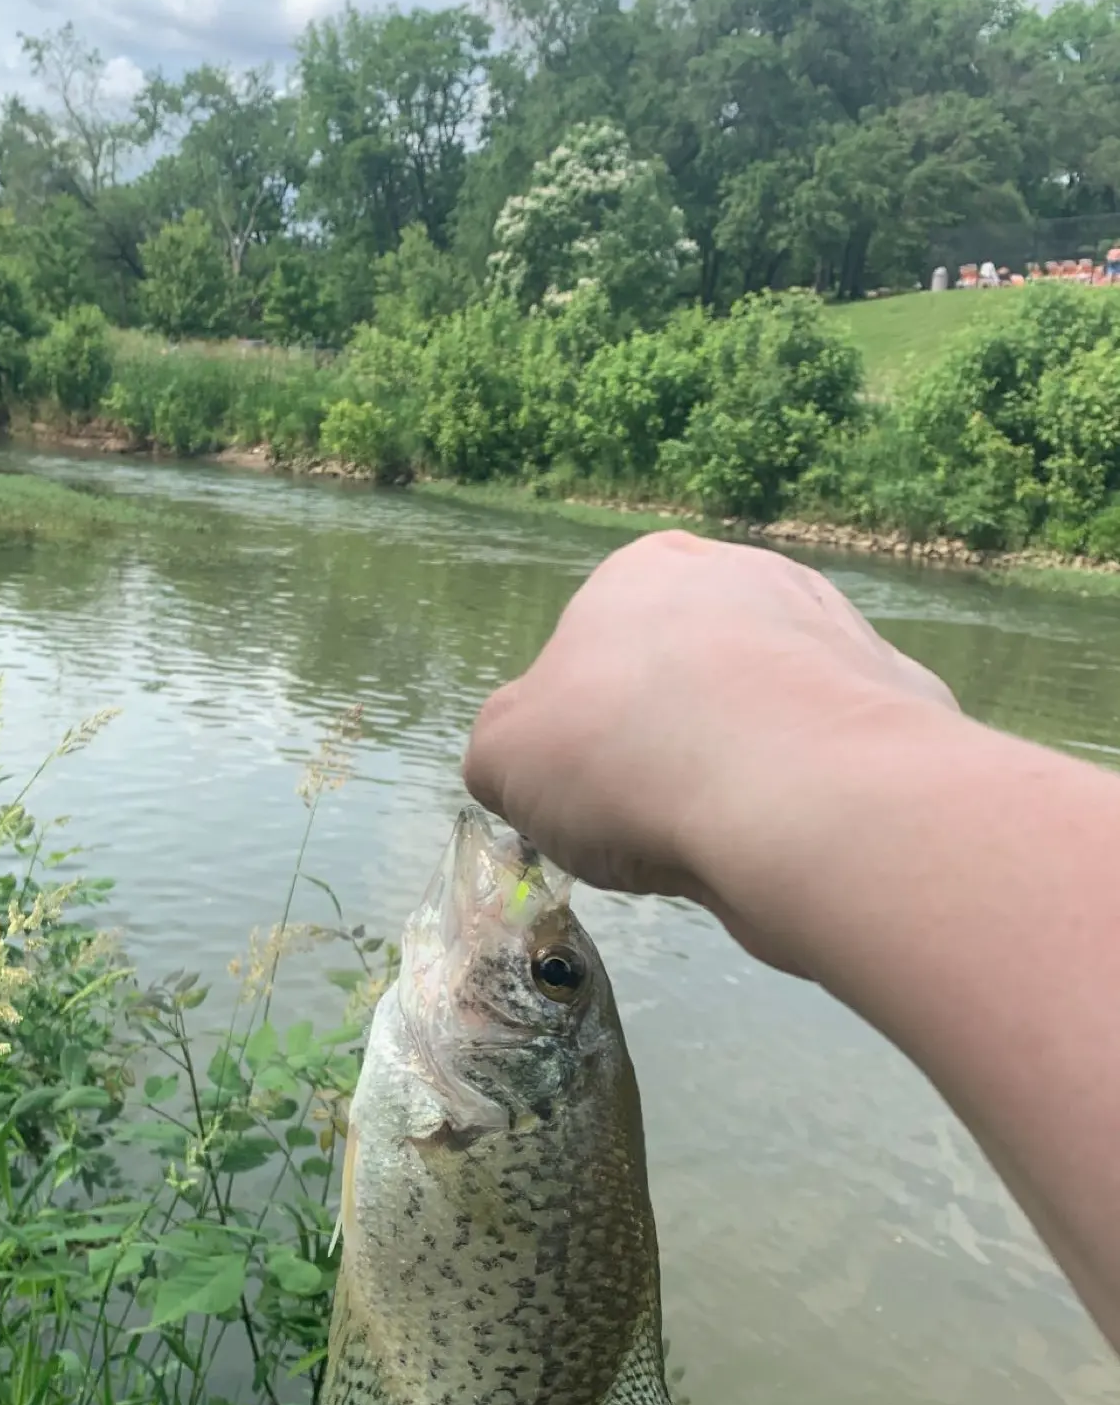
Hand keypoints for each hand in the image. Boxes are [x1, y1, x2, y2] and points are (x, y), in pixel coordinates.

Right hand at [462, 530, 959, 968]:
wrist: (803, 798)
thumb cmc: (626, 756)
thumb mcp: (504, 759)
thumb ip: (503, 752)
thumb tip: (527, 768)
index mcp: (644, 572)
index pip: (597, 642)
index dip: (584, 722)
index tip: (590, 782)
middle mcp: (746, 577)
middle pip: (688, 670)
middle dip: (670, 734)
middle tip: (653, 810)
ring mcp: (833, 630)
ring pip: (766, 709)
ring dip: (744, 761)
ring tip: (726, 831)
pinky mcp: (900, 697)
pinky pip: (836, 751)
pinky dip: (814, 789)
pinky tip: (797, 832)